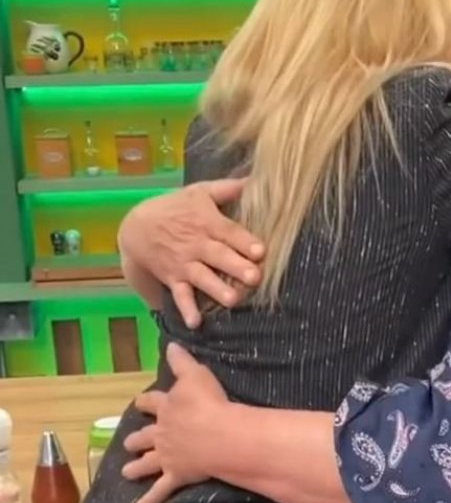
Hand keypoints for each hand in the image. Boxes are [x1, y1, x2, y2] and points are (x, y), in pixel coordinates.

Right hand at [118, 179, 263, 327]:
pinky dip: (186, 309)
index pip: (229, 232)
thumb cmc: (176, 208)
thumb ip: (229, 188)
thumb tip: (257, 179)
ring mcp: (185, 264)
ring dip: (217, 289)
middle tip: (255, 277)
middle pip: (219, 257)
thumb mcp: (200, 192)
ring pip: (203, 278)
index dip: (244, 241)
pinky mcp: (174, 279)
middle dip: (236, 267)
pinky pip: (180, 296)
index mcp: (208, 222)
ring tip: (232, 300)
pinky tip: (195, 323)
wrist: (137, 226)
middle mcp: (198, 245)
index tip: (260, 251)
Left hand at [123, 342, 232, 502]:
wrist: (218, 434)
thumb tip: (170, 344)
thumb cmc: (209, 402)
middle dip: (137, 439)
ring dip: (136, 467)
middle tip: (129, 443)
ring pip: (148, 462)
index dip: (145, 403)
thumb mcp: (196, 374)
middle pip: (145, 436)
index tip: (139, 403)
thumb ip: (181, 361)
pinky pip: (160, 490)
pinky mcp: (176, 475)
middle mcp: (162, 432)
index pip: (152, 403)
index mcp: (167, 408)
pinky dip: (149, 501)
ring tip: (126, 472)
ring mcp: (167, 456)